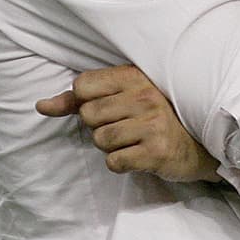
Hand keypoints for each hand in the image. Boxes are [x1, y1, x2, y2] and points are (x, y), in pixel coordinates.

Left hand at [36, 64, 219, 182]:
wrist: (199, 146)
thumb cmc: (152, 119)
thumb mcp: (120, 99)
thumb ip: (77, 100)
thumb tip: (40, 106)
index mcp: (133, 76)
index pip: (81, 86)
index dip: (86, 103)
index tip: (108, 107)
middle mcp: (144, 96)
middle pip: (88, 115)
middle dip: (99, 127)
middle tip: (124, 128)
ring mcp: (153, 124)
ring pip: (100, 139)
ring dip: (110, 147)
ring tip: (132, 141)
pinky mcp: (157, 152)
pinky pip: (114, 161)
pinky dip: (120, 163)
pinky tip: (137, 156)